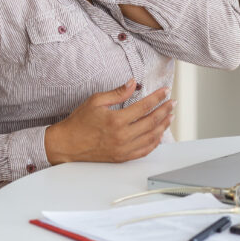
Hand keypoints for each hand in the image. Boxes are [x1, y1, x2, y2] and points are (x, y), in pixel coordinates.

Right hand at [44, 79, 175, 164]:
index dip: (158, 97)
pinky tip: (159, 135)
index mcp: (116, 120)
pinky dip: (155, 143)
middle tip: (172, 102)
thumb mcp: (96, 101)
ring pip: (151, 137)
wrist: (67, 144)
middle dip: (165, 110)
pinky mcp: (122, 157)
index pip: (144, 106)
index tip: (165, 91)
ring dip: (163, 126)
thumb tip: (133, 83)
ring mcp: (123, 148)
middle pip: (152, 121)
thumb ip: (117, 92)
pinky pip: (144, 151)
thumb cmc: (79, 122)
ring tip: (170, 116)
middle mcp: (122, 136)